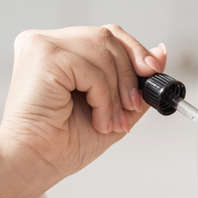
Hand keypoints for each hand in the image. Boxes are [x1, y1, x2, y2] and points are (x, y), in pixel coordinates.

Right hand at [0, 25, 166, 197]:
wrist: (38, 163)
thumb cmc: (64, 142)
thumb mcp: (114, 108)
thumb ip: (135, 81)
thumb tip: (160, 52)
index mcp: (60, 50)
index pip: (105, 34)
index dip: (134, 50)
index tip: (152, 71)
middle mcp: (47, 42)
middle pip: (107, 37)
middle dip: (129, 76)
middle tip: (132, 107)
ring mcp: (41, 45)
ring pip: (103, 53)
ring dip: (115, 94)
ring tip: (109, 122)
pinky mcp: (43, 56)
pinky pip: (92, 69)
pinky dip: (103, 99)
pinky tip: (98, 120)